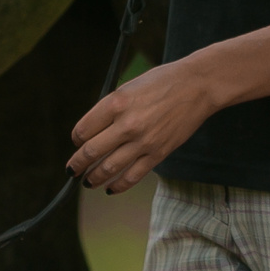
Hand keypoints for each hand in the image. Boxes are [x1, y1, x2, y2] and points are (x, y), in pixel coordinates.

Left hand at [66, 60, 220, 193]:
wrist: (198, 86)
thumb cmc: (163, 82)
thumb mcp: (129, 87)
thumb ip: (111, 108)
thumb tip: (94, 132)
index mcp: (116, 102)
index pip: (84, 130)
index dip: (76, 139)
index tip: (77, 142)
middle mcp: (127, 123)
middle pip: (91, 152)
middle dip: (76, 164)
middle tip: (71, 170)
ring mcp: (143, 141)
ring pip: (108, 168)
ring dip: (93, 178)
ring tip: (87, 181)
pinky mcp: (158, 154)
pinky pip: (132, 176)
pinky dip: (117, 186)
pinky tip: (110, 188)